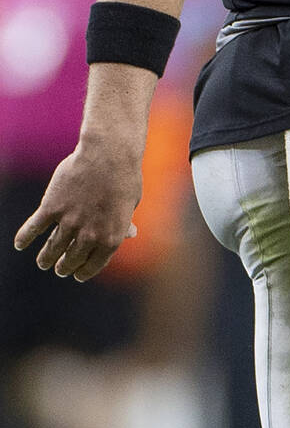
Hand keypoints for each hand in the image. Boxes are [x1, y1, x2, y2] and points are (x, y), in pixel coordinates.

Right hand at [13, 140, 141, 281]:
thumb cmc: (124, 176)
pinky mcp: (51, 207)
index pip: (93, 265)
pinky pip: (33, 228)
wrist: (109, 153)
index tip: (77, 274)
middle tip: (59, 268)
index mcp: (111, 238)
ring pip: (51, 249)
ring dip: (46, 259)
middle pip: (70, 260)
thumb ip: (124, 222)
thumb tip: (130, 234)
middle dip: (64, 267)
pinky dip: (25, 238)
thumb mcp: (131, 202)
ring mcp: (69, 222)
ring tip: (44, 262)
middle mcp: (89, 235)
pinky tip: (20, 244)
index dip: (83, 272)